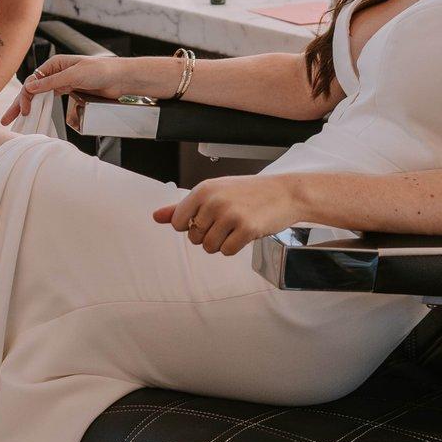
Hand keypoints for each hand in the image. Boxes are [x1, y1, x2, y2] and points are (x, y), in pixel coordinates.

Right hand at [0, 53, 128, 124]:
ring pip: (41, 96)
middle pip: (34, 90)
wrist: (121, 78)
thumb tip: (30, 87)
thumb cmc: (101, 70)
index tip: (24, 111)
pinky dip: (43, 108)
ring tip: (18, 120)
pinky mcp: (72, 92)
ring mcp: (64, 83)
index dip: (26, 97)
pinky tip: (37, 115)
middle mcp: (57, 73)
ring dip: (29, 108)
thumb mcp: (74, 75)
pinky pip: (53, 100)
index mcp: (56, 64)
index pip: (33, 82)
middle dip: (20, 104)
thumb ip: (52, 82)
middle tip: (7, 119)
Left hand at [153, 175, 297, 255]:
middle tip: (226, 222)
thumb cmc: (247, 193)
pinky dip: (234, 247)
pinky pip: (227, 252)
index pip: (178, 222)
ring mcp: (231, 215)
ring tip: (235, 227)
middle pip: (194, 238)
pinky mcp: (247, 229)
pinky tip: (244, 233)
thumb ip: (183, 206)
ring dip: (221, 243)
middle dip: (208, 236)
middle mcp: (214, 201)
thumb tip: (156, 217)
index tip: (207, 219)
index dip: (191, 226)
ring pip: (209, 247)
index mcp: (203, 189)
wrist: (284, 192)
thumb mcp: (214, 192)